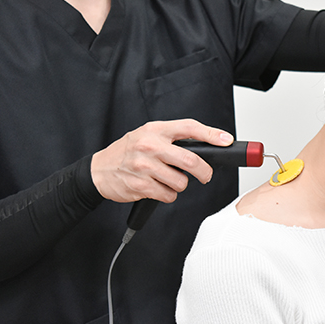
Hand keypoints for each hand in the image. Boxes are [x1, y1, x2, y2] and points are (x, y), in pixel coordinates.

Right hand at [91, 119, 233, 202]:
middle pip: (191, 160)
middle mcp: (150, 145)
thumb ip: (173, 138)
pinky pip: (168, 195)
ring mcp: (144, 166)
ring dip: (179, 185)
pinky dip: (167, 195)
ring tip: (166, 179)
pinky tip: (156, 188)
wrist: (98, 170)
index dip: (211, 134)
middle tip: (205, 176)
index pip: (189, 128)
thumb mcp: (149, 135)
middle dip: (204, 172)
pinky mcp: (140, 185)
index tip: (226, 140)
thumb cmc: (128, 152)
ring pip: (181, 182)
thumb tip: (207, 145)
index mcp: (156, 130)